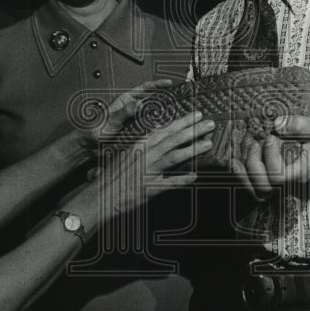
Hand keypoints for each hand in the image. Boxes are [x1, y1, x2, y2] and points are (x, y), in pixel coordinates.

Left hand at [73, 79, 173, 157]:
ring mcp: (132, 118)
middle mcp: (130, 107)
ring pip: (150, 112)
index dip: (157, 84)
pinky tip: (160, 127)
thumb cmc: (95, 129)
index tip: (168, 83)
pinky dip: (155, 124)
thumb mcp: (111, 119)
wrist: (90, 144)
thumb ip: (125, 112)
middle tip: (174, 99)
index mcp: (125, 100)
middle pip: (150, 99)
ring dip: (159, 112)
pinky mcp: (134, 128)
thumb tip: (138, 105)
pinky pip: (147, 124)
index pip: (144, 88)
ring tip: (171, 112)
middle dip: (162, 98)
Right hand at [96, 111, 215, 216]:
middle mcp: (145, 155)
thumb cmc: (111, 175)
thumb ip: (142, 147)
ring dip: (192, 149)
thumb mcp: (126, 154)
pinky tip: (195, 176)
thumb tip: (157, 138)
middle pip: (172, 139)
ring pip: (173, 156)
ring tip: (207, 143)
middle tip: (209, 124)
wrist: (100, 195)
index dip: (182, 122)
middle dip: (193, 130)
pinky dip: (182, 180)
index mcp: (139, 145)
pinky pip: (169, 183)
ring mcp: (147, 171)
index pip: (165, 129)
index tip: (196, 115)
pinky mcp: (149, 188)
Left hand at [231, 113, 309, 199]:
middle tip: (255, 143)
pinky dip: (239, 173)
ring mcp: (277, 184)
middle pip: (264, 187)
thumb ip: (299, 125)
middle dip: (254, 163)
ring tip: (243, 150)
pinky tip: (235, 158)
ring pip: (254, 191)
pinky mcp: (268, 180)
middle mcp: (289, 183)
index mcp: (301, 172)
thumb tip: (277, 124)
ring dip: (243, 171)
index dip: (271, 158)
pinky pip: (250, 186)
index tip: (271, 137)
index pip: (280, 176)